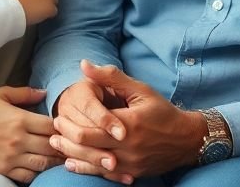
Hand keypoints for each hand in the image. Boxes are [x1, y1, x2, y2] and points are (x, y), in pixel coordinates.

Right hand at [0, 86, 59, 182]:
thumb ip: (24, 93)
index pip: (51, 126)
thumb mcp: (0, 95)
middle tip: (68, 144)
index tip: (65, 126)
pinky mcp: (3, 169)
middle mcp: (18, 140)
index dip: (62, 126)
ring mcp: (11, 157)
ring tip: (59, 157)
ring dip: (53, 161)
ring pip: (42, 163)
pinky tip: (40, 167)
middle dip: (62, 145)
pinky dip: (37, 173)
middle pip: (51, 146)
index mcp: (20, 119)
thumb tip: (45, 92)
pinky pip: (27, 176)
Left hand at [51, 60, 204, 181]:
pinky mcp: (131, 173)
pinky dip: (86, 170)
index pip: (91, 129)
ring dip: (72, 156)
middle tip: (53, 132)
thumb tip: (85, 65)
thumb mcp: (140, 89)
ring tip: (58, 146)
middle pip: (87, 148)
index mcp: (128, 125)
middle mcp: (128, 147)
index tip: (58, 117)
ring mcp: (129, 164)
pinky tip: (73, 164)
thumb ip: (111, 77)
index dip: (70, 126)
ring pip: (93, 164)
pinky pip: (104, 175)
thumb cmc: (162, 111)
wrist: (186, 139)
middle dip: (66, 140)